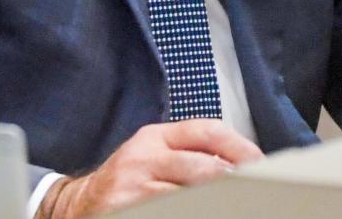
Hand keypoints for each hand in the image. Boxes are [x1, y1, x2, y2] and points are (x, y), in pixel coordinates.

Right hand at [38, 119, 262, 217]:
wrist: (80, 204)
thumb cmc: (128, 179)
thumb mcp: (153, 154)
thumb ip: (189, 153)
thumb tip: (240, 164)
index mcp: (155, 137)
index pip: (205, 131)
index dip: (238, 146)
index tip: (262, 163)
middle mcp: (144, 156)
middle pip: (201, 167)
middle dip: (233, 181)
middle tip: (257, 190)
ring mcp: (134, 187)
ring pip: (187, 196)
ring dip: (216, 203)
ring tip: (237, 204)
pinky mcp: (126, 211)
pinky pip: (167, 212)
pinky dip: (191, 213)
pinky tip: (202, 212)